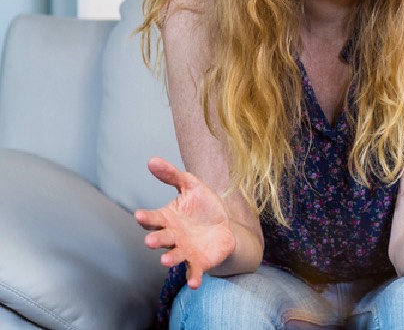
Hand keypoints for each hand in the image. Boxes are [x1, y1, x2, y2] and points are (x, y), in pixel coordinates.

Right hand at [133, 157, 236, 289]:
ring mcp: (184, 251)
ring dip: (169, 260)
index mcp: (167, 219)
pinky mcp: (198, 262)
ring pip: (173, 257)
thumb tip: (151, 160)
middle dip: (155, 241)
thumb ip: (172, 175)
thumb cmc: (203, 206)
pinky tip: (194, 284)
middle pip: (161, 239)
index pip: (153, 218)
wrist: (224, 226)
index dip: (146, 218)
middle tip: (150, 242)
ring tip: (165, 262)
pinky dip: (193, 278)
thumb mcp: (191, 186)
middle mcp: (172, 237)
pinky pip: (194, 271)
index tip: (139, 216)